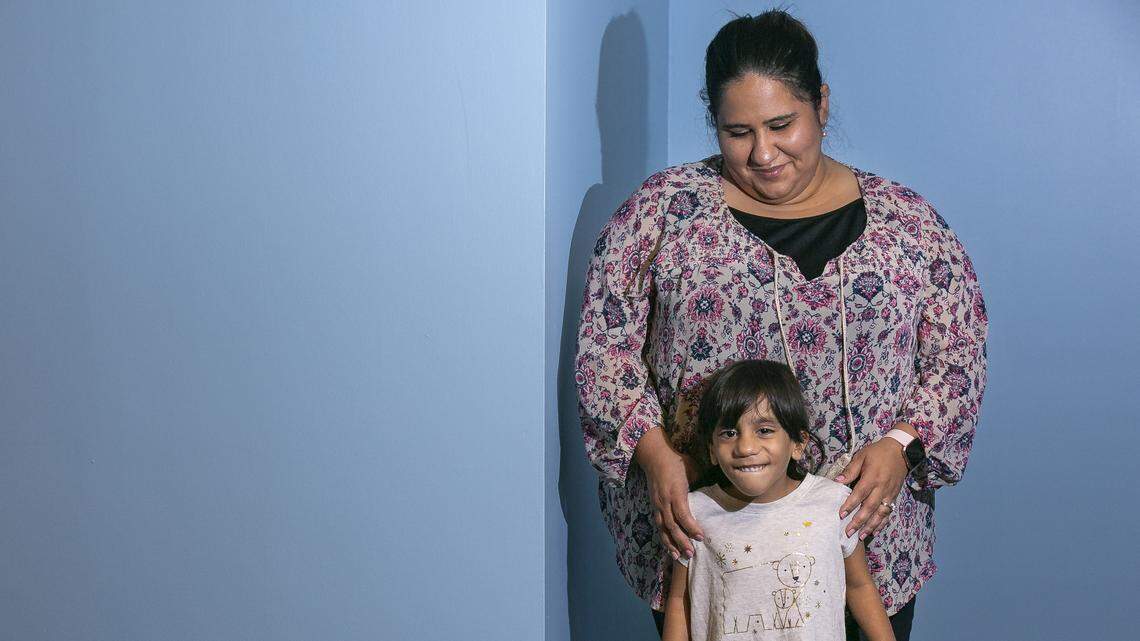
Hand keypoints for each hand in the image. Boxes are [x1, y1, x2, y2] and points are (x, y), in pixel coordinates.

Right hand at [634, 428, 703, 559]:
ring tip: (678, 557)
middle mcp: (664, 501)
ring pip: (662, 529)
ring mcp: (657, 504)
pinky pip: (658, 525)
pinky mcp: (653, 506)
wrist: (655, 456)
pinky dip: (663, 537)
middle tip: (691, 553)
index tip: (701, 537)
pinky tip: (669, 547)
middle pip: (672, 526)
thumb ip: (701, 484)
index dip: (691, 527)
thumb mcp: (692, 469)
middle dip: (682, 541)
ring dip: (670, 544)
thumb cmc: (677, 462)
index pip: (683, 514)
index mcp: (675, 492)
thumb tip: (716, 493)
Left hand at [836, 435, 908, 539]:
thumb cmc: (878, 452)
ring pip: (880, 514)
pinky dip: (882, 523)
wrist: (901, 451)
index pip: (860, 494)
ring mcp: (890, 494)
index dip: (850, 505)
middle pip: (870, 507)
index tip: (841, 515)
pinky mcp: (895, 497)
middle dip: (859, 521)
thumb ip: (850, 470)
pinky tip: (875, 531)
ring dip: (871, 526)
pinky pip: (889, 513)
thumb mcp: (862, 456)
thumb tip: (837, 481)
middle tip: (848, 532)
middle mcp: (882, 488)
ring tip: (861, 536)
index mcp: (872, 477)